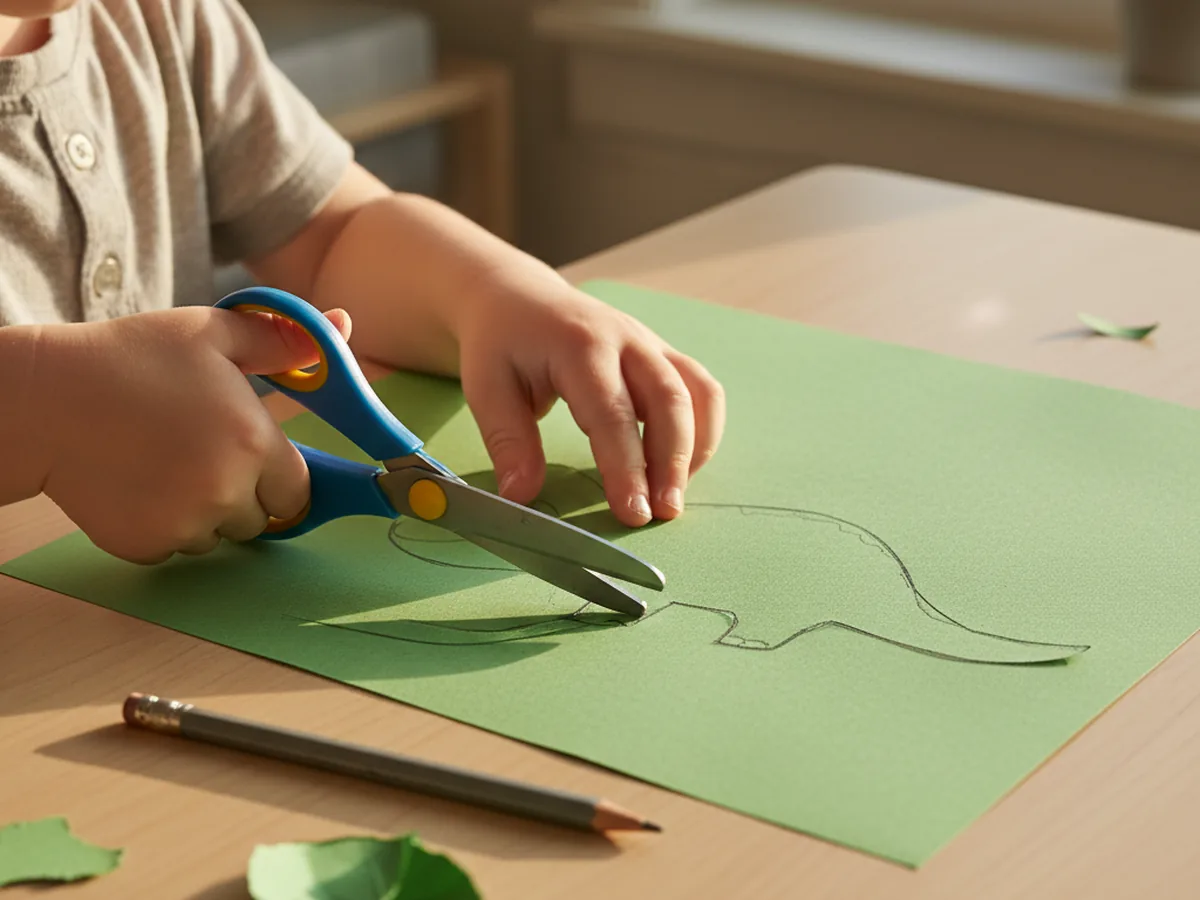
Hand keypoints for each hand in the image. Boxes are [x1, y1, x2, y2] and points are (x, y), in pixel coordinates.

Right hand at [34, 305, 350, 562]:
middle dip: (244, 495)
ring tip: (164, 465)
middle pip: (261, 518)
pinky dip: (163, 527)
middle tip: (201, 455)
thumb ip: (283, 341)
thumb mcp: (212, 332)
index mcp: (254, 443)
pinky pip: (174, 548)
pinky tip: (136, 485)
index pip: (300, 493)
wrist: (45, 400)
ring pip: (217, 536)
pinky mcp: (144, 545)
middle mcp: (227, 492)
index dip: (280, 478)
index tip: (254, 459)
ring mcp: (184, 524)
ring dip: (204, 513)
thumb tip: (344, 327)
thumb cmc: (132, 357)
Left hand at [455, 273, 724, 526]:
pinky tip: (679, 466)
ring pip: (698, 393)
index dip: (626, 467)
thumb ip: (507, 441)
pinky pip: (701, 390)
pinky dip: (702, 431)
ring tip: (674, 495)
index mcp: (580, 345)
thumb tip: (522, 496)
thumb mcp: (485, 387)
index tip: (633, 514)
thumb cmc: (501, 344)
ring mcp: (651, 344)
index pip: (612, 414)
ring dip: (695, 449)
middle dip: (672, 462)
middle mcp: (626, 339)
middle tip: (664, 514)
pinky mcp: (663, 355)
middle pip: (669, 400)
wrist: (519, 296)